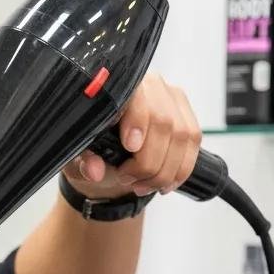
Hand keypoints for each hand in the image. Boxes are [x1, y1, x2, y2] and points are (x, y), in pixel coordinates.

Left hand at [60, 73, 201, 201]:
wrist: (107, 161)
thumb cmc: (91, 153)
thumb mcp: (79, 160)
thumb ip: (84, 162)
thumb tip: (94, 170)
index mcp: (118, 89)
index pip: (136, 97)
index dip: (138, 121)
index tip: (131, 147)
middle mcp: (150, 87)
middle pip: (163, 122)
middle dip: (148, 162)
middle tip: (128, 181)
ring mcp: (172, 100)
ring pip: (182, 136)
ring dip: (164, 170)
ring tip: (142, 186)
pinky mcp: (187, 116)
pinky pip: (193, 144)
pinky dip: (180, 170)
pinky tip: (164, 184)